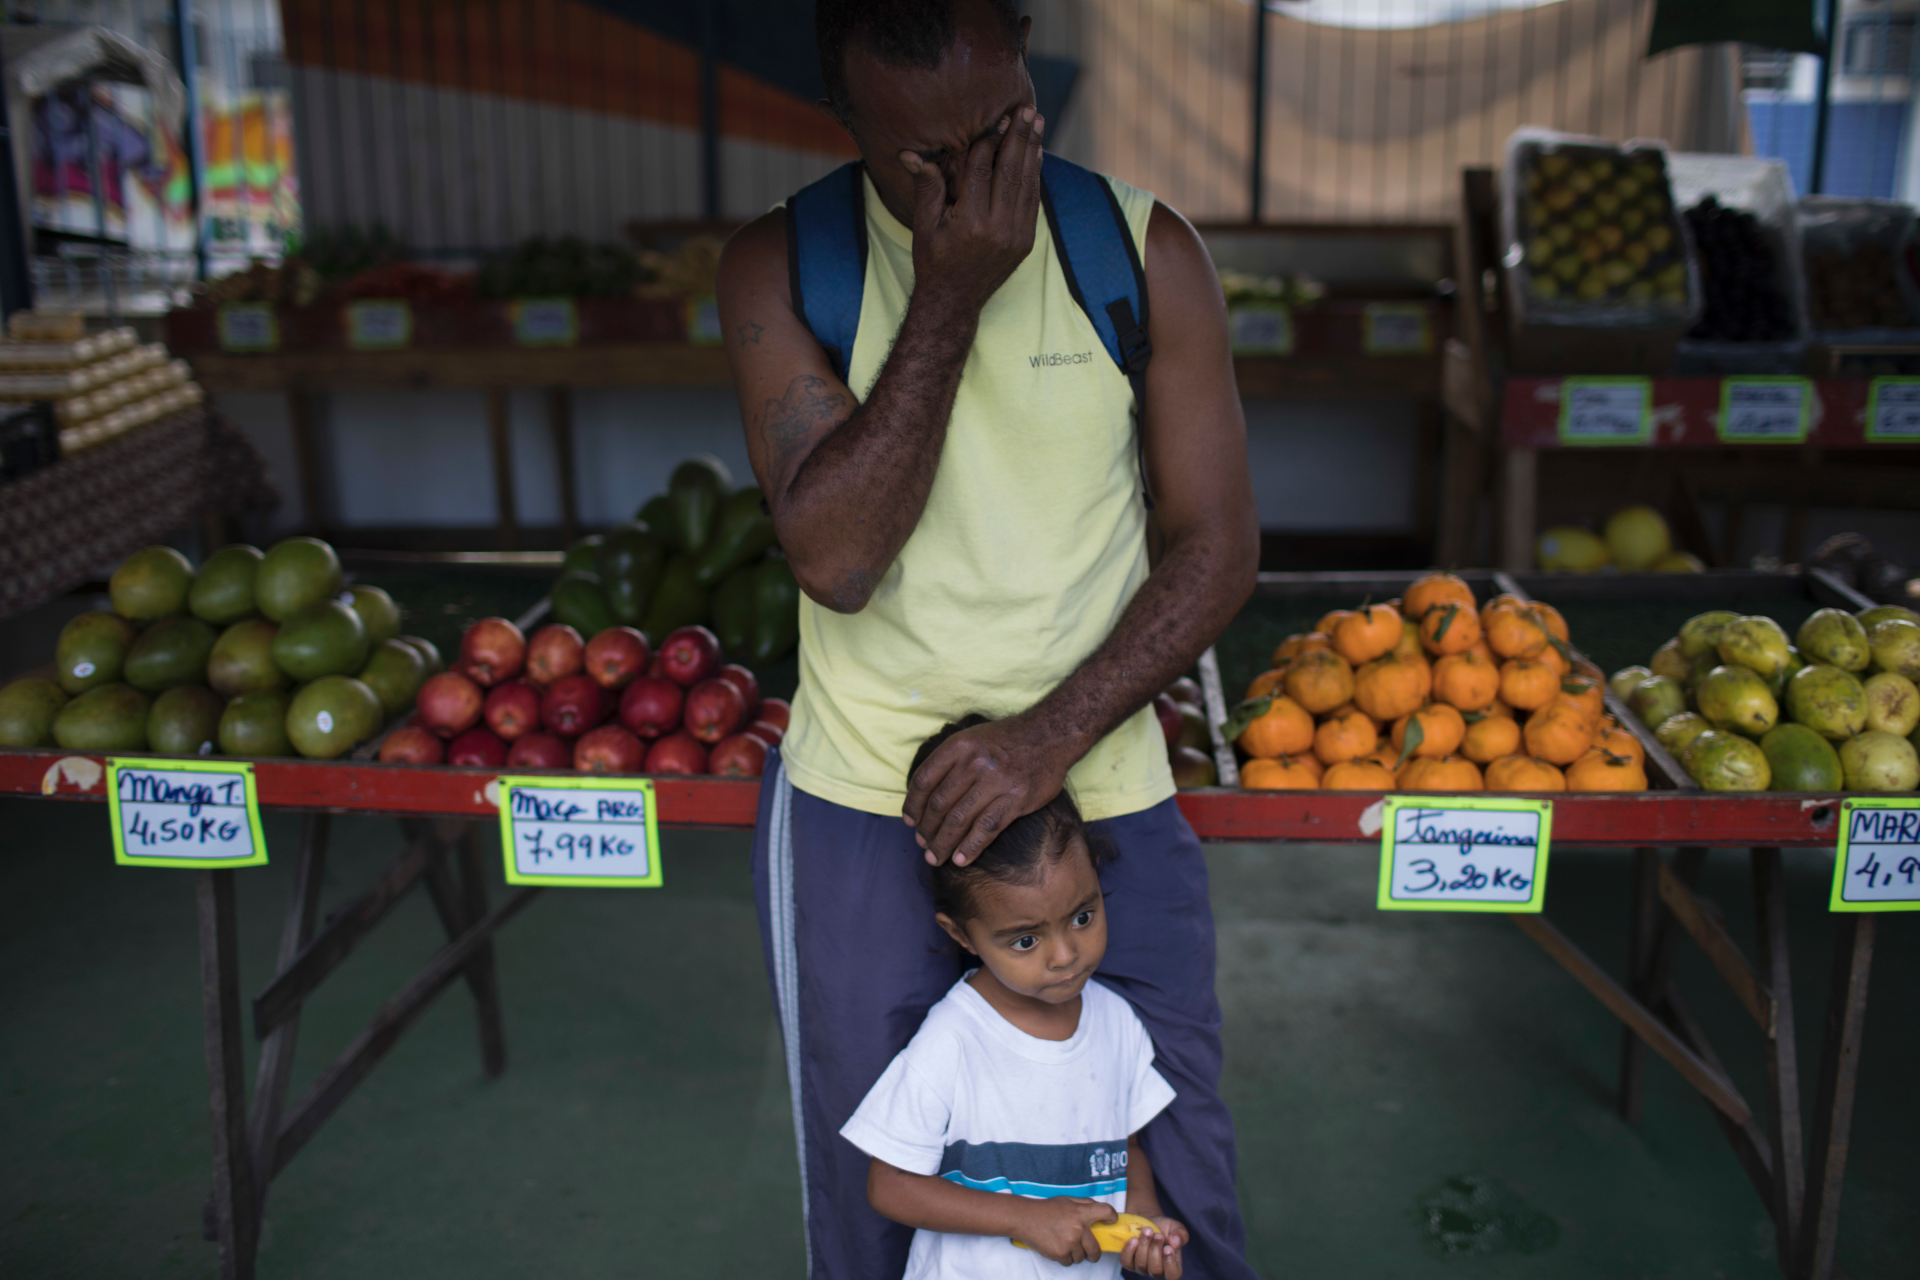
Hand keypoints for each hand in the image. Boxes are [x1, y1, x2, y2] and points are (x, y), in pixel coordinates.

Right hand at [898, 106, 1044, 312]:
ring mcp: (1015, 236)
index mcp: (970, 222)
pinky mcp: (1026, 242)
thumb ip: (926, 187)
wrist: (955, 301)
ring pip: (1026, 183)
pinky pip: (1032, 201)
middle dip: (1019, 136)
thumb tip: (909, 153)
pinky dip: (1035, 175)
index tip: (997, 116)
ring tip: (1035, 122)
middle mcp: (997, 229)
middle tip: (1026, 109)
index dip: (990, 141)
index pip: (983, 169)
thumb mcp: (924, 225)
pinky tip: (1036, 153)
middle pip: (1010, 171)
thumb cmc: (933, 260)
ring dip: (1032, 150)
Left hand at [903, 714, 1073, 865]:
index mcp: (958, 747)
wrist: (1050, 734)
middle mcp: (973, 763)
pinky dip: (970, 847)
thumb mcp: (972, 737)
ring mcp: (995, 782)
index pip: (924, 781)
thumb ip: (949, 761)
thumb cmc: (1006, 739)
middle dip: (927, 830)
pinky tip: (960, 859)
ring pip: (959, 820)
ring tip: (935, 858)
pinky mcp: (1015, 799)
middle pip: (939, 805)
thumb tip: (925, 793)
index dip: (913, 805)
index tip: (910, 821)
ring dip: (943, 843)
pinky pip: (986, 828)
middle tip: (923, 844)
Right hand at [1011, 1197, 1114, 1264]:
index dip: (1112, 1217)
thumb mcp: (1068, 1201)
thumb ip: (1085, 1204)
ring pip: (1082, 1257)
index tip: (1111, 1222)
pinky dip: (1065, 1258)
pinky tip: (1058, 1248)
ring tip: (1066, 1245)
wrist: (1026, 1218)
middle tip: (1092, 1253)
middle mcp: (1078, 1228)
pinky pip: (1069, 1262)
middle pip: (1096, 1249)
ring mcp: (1069, 1242)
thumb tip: (1101, 1212)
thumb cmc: (1047, 1209)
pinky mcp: (1060, 1253)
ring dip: (1077, 1254)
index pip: (1106, 1211)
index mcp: (1081, 1212)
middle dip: (1095, 1254)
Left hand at [1118, 1217, 1186, 1277]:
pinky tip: (1133, 1239)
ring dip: (1144, 1246)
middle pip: (1155, 1270)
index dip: (1170, 1264)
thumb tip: (1176, 1243)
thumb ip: (1181, 1234)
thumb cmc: (1164, 1227)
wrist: (1148, 1221)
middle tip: (1158, 1235)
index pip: (1173, 1275)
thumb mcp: (1175, 1227)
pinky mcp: (1129, 1262)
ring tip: (1147, 1231)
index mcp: (1172, 1265)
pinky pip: (1126, 1261)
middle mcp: (1156, 1270)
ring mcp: (1142, 1268)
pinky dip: (1129, 1250)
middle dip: (1155, 1250)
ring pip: (1141, 1265)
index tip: (1168, 1248)